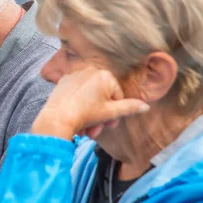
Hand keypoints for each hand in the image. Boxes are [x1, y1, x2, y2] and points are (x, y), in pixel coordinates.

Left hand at [31, 67, 149, 139]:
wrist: (57, 118)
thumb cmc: (85, 114)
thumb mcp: (111, 113)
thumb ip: (129, 108)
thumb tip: (146, 106)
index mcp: (105, 75)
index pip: (117, 96)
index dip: (114, 114)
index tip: (108, 125)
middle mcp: (90, 70)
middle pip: (102, 97)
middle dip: (100, 117)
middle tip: (95, 131)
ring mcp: (75, 75)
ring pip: (89, 97)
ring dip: (89, 116)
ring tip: (84, 130)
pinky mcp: (63, 81)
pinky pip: (76, 94)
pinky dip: (78, 106)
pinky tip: (74, 119)